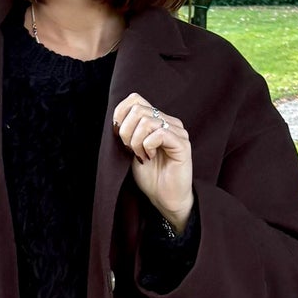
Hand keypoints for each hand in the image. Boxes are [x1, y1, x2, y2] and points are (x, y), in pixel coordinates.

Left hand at [112, 93, 193, 230]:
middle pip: (138, 109)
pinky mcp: (182, 144)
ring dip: (136, 141)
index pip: (135, 99)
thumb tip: (115, 118)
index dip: (120, 113)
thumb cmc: (149, 176)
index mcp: (157, 119)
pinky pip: (160, 133)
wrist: (165, 198)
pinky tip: (149, 157)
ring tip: (140, 155)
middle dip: (125, 131)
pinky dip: (147, 145)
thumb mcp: (131, 149)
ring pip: (147, 120)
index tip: (117, 134)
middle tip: (129, 149)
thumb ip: (127, 130)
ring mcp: (178, 132)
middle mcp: (169, 121)